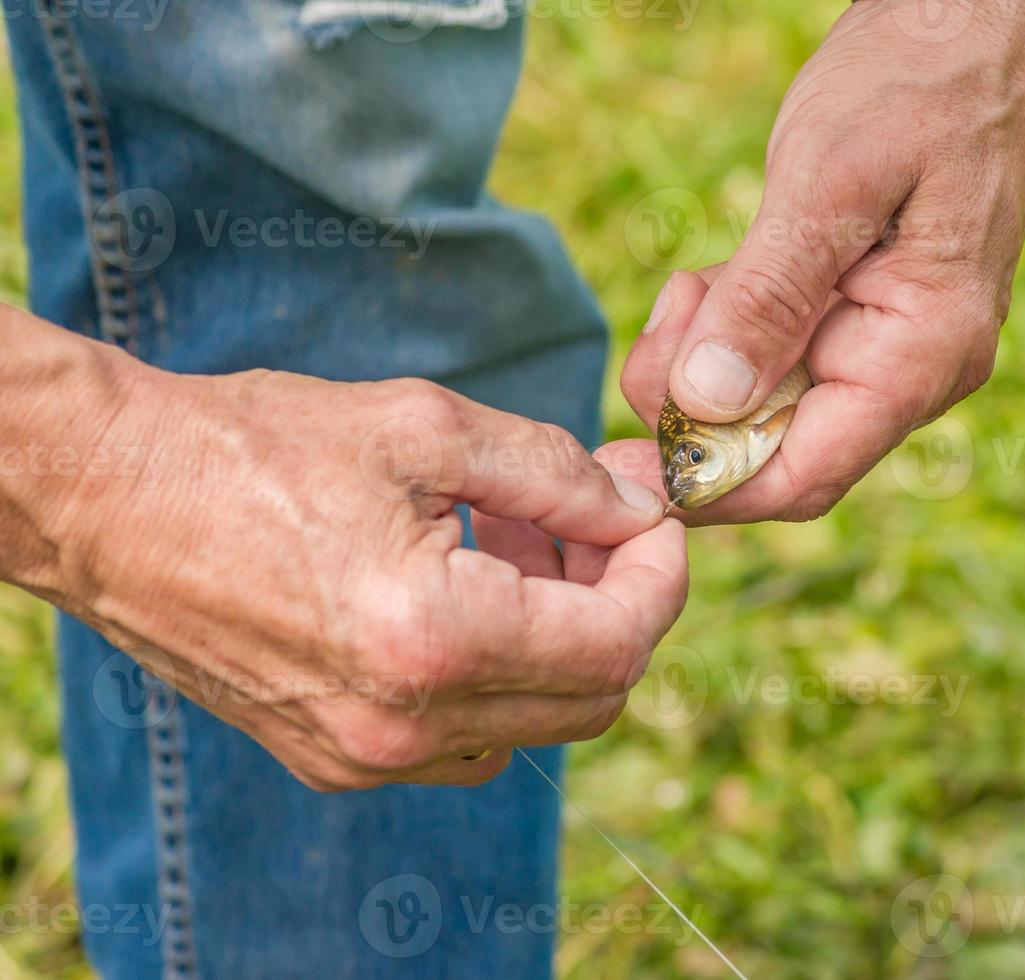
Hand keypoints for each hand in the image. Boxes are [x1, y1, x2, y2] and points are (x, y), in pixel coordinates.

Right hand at [56, 361, 686, 790]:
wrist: (110, 500)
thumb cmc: (254, 446)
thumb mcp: (426, 428)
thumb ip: (555, 475)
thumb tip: (638, 509)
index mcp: (434, 639)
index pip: (618, 643)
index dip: (660, 575)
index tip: (654, 515)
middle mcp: (404, 724)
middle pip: (592, 698)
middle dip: (619, 606)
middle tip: (591, 524)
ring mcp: (366, 755)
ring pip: (533, 724)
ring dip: (560, 640)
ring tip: (521, 543)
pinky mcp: (333, 757)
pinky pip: (465, 739)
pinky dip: (498, 673)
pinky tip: (466, 590)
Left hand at [621, 0, 1024, 522]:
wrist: (980, 18)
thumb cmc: (922, 79)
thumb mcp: (829, 179)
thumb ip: (768, 296)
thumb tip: (704, 404)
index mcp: (923, 354)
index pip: (805, 477)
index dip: (708, 489)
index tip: (624, 462)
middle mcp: (914, 370)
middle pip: (775, 449)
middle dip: (694, 408)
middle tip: (663, 318)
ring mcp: (888, 346)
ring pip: (766, 405)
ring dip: (705, 361)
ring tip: (692, 282)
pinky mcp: (859, 316)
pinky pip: (776, 357)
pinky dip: (728, 328)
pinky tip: (714, 275)